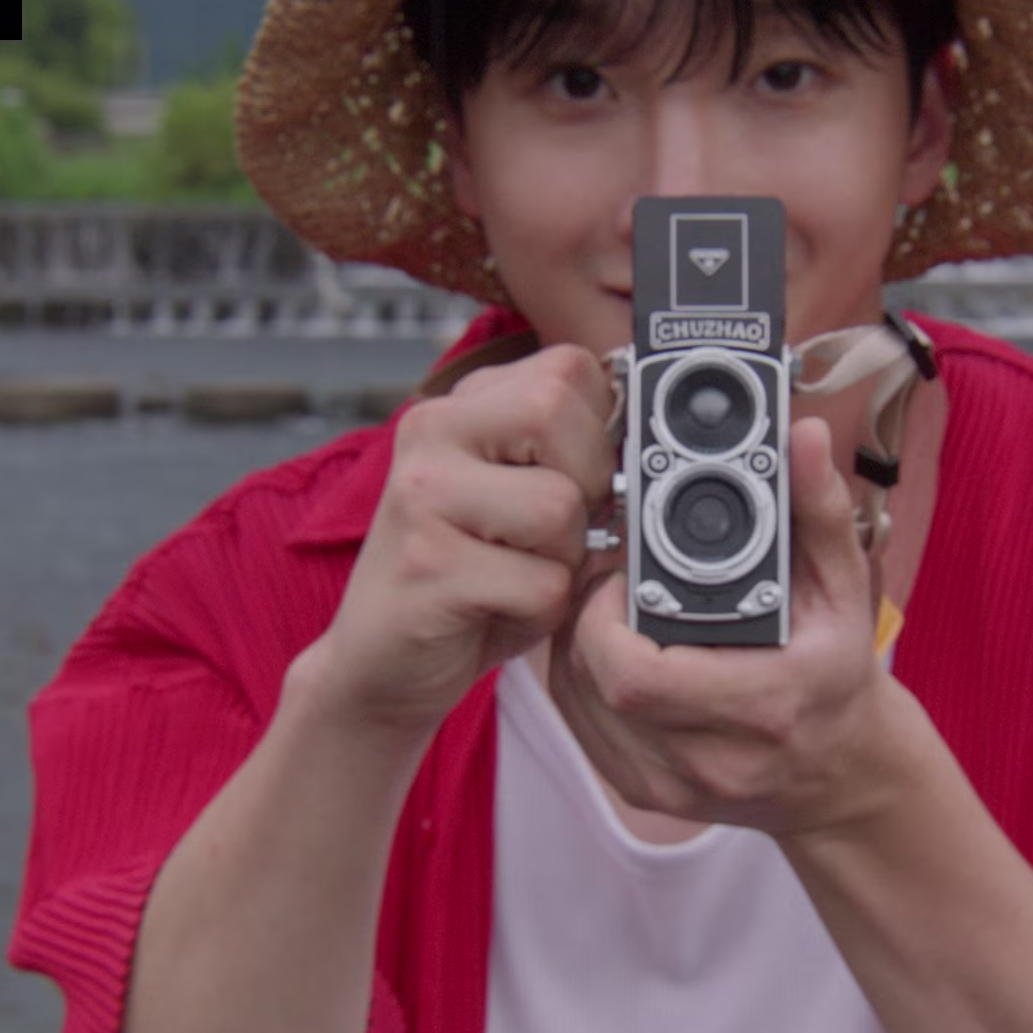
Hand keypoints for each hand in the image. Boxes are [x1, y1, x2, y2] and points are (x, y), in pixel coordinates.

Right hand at [303, 345, 618, 738]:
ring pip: (558, 505)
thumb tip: (653, 436)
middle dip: (586, 485)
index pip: (569, 367)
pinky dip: (540, 611)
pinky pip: (543, 582)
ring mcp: (422, 495)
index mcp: (459, 407)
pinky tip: (494, 611)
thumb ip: (568, 454)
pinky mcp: (428, 565)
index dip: (600, 429)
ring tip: (514, 576)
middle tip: (547, 535)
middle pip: (559, 412)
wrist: (379, 665)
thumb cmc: (467, 580)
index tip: (574, 479)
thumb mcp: (517, 499)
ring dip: (562, 561)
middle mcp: (431, 431)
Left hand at [546, 412, 902, 840]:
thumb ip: (819, 510)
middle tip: (611, 581)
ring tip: (606, 606)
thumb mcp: (844, 590)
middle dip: (586, 620)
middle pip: (596, 683)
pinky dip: (578, 679)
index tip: (623, 574)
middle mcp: (714, 759)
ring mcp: (673, 785)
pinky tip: (604, 648)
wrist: (842, 777)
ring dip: (576, 645)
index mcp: (765, 706)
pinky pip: (579, 727)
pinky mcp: (644, 794)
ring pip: (575, 703)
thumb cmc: (837, 676)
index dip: (607, 616)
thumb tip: (803, 438)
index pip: (637, 675)